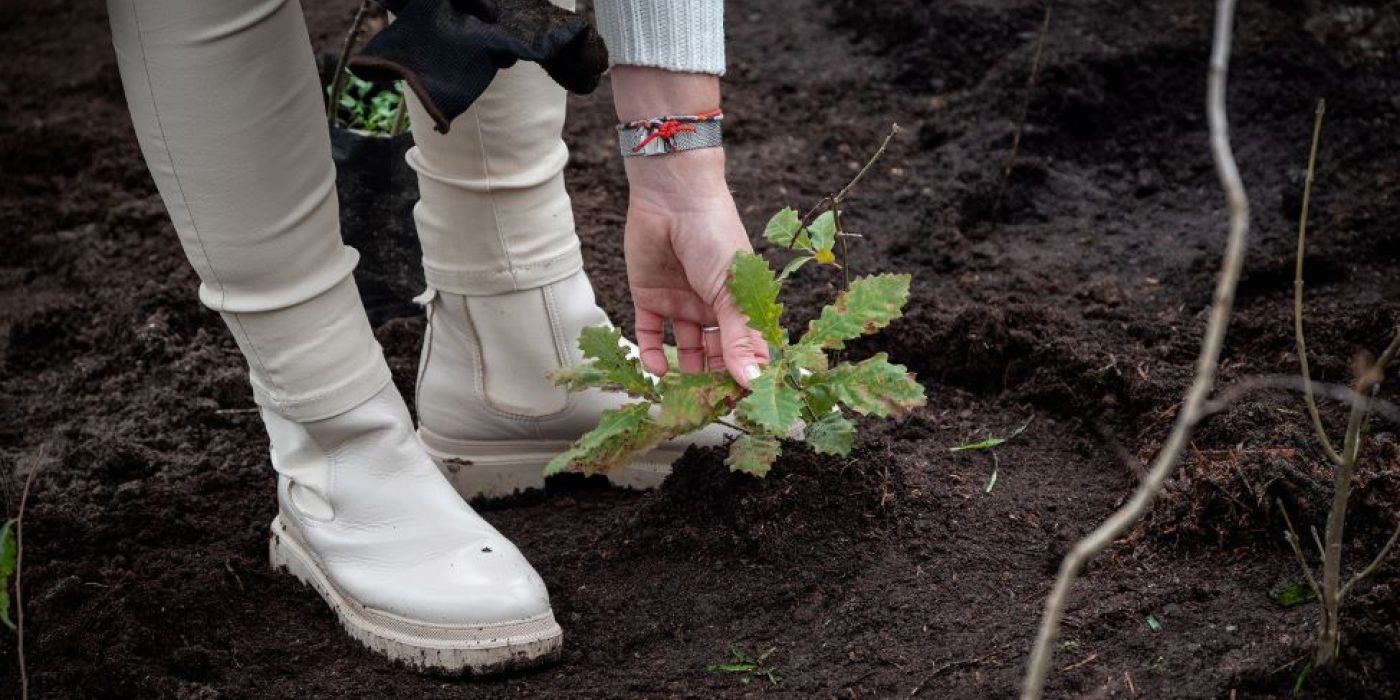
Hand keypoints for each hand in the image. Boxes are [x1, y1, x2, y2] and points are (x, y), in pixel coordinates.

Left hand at [623, 149, 768, 386]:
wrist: (672, 196)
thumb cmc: (714, 234)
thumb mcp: (730, 290)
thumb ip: (738, 339)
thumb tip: (753, 381)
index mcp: (741, 303)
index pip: (746, 349)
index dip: (745, 376)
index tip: (744, 405)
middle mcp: (713, 307)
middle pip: (716, 354)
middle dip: (713, 381)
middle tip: (708, 408)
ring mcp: (682, 303)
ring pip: (686, 349)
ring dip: (684, 373)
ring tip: (680, 398)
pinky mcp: (650, 298)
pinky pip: (651, 334)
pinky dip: (652, 353)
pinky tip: (657, 370)